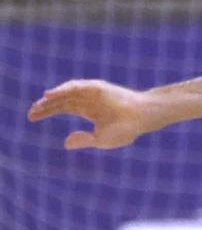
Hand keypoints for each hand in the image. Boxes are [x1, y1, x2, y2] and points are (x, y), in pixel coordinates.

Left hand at [27, 80, 161, 149]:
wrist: (142, 118)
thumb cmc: (126, 130)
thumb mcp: (101, 139)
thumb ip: (83, 140)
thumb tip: (65, 143)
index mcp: (89, 111)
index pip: (63, 107)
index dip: (46, 111)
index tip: (31, 117)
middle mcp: (88, 99)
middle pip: (61, 100)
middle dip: (45, 106)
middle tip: (31, 113)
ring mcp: (92, 92)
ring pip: (66, 93)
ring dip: (52, 98)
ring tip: (39, 104)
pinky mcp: (97, 87)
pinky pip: (76, 87)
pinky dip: (62, 90)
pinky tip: (51, 95)